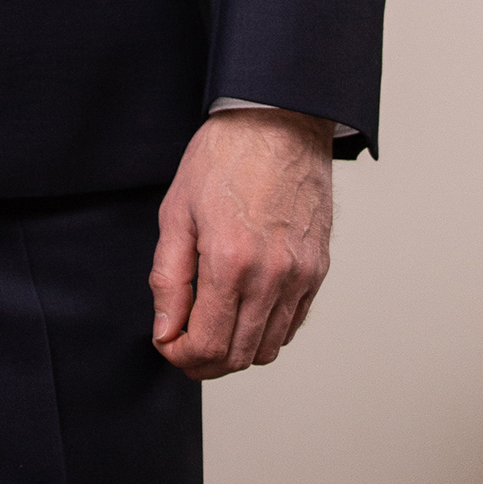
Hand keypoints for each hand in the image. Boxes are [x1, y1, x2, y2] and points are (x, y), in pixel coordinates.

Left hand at [150, 107, 333, 377]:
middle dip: (205, 362)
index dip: (181, 357)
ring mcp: (301, 276)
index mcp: (230, 261)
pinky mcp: (318, 270)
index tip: (167, 344)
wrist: (278, 122)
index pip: (208, 345)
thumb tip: (164, 330)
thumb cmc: (225, 156)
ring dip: (237, 351)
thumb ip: (169, 278)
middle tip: (183, 344)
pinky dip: (266, 332)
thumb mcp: (177, 210)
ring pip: (269, 348)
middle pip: (239, 356)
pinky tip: (244, 312)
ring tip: (212, 329)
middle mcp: (272, 277)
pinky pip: (292, 324)